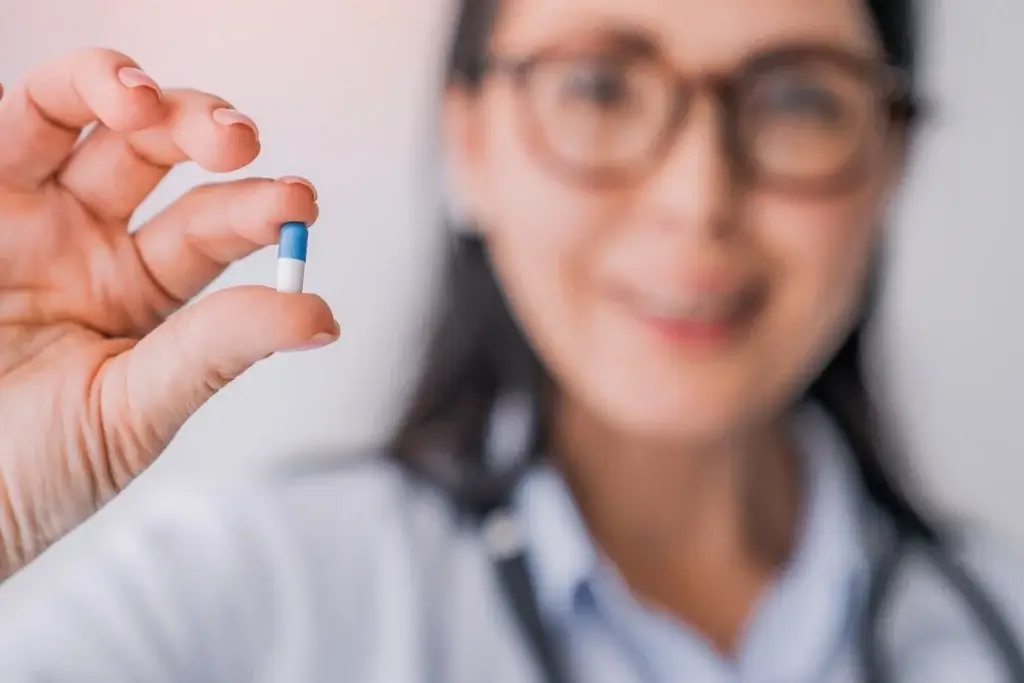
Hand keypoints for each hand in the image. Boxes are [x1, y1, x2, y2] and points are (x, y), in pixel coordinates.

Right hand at [0, 49, 338, 576]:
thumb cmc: (29, 471)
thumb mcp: (134, 411)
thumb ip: (217, 351)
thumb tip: (323, 317)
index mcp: (140, 286)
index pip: (211, 225)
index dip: (257, 207)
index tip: (299, 203)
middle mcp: (82, 237)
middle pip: (152, 149)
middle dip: (199, 127)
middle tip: (237, 140)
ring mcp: (15, 214)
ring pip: (67, 114)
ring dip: (113, 88)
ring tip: (142, 101)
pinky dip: (42, 99)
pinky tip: (79, 101)